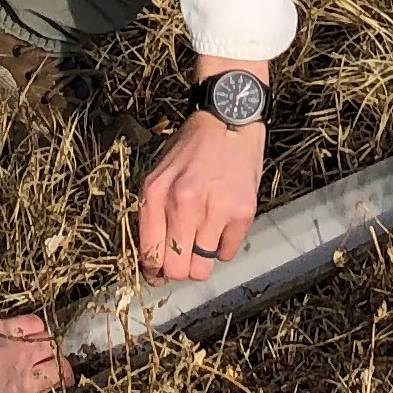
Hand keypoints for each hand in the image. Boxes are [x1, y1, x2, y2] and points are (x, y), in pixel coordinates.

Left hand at [136, 108, 265, 283]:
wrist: (229, 122)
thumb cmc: (192, 149)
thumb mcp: (159, 174)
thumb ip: (153, 213)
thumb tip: (153, 258)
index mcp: (156, 194)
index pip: (150, 255)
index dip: (155, 270)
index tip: (160, 270)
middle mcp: (183, 203)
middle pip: (176, 269)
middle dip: (179, 269)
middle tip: (185, 256)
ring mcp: (215, 209)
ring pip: (202, 268)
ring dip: (202, 259)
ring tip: (204, 238)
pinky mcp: (242, 212)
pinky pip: (228, 253)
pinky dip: (224, 246)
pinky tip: (222, 225)